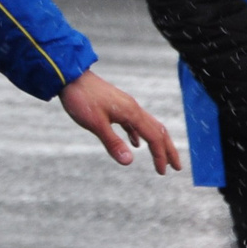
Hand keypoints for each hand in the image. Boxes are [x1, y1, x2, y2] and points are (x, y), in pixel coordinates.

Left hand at [58, 68, 182, 174]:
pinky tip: (135, 143)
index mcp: (131, 113)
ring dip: (156, 142)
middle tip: (177, 167)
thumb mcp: (95, 124)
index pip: (154, 137)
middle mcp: (133, 108)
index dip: (160, 156)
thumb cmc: (81, 99)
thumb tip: (129, 162)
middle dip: (168, 149)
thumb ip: (112, 143)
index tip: (163, 172)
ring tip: (160, 157)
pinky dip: (139, 134)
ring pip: (148, 125)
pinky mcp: (116, 105)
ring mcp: (125, 106)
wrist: (69, 75)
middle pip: (158, 130)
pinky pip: (134, 122)